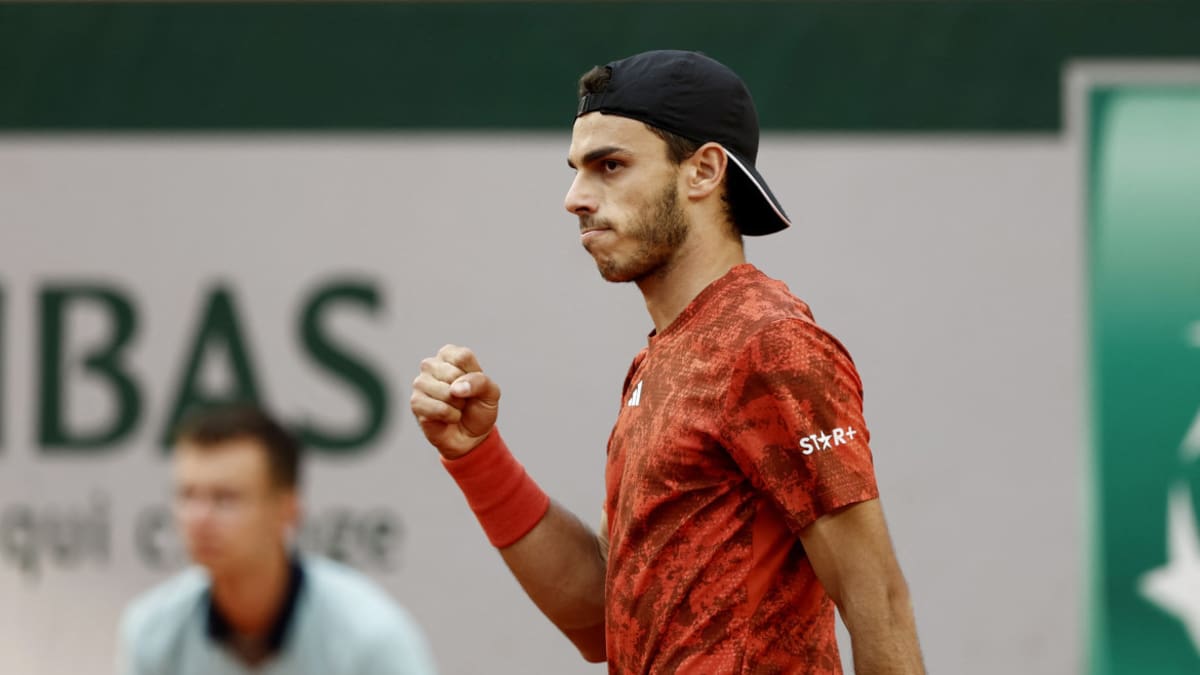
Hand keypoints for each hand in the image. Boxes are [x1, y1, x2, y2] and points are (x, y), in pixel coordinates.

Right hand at [410, 344, 500, 458]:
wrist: (470, 436)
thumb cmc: (479, 408)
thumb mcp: (491, 393)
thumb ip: (479, 382)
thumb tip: (455, 388)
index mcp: (449, 355)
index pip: (463, 357)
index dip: (474, 376)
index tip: (474, 385)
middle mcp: (431, 365)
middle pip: (453, 374)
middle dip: (465, 393)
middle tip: (463, 400)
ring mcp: (420, 383)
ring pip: (445, 392)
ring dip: (457, 406)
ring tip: (456, 408)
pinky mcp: (415, 402)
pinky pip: (438, 409)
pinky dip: (450, 416)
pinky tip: (449, 418)